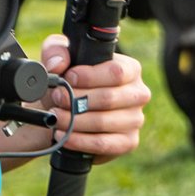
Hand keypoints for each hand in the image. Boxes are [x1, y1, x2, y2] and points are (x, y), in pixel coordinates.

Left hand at [37, 44, 149, 159]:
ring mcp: (136, 119)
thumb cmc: (68, 81)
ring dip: (74, 121)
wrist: (65, 111)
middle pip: (109, 98)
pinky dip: (79, 141)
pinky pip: (103, 144)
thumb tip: (59, 64)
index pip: (116, 72)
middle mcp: (138, 94)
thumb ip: (56, 51)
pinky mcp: (128, 142)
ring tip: (55, 117)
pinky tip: (63, 136)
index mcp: (130, 69)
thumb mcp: (58, 57)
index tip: (68, 78)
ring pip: (103, 122)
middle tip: (56, 98)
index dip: (89, 76)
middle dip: (76, 99)